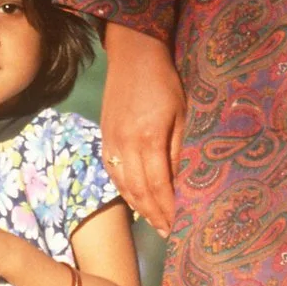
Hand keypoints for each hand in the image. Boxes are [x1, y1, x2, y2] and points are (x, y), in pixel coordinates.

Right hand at [102, 23, 184, 235]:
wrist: (133, 53)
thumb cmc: (165, 81)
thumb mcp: (181, 112)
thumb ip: (178, 149)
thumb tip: (181, 182)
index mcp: (148, 139)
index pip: (159, 186)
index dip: (169, 209)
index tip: (180, 225)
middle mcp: (126, 145)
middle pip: (140, 192)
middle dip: (155, 215)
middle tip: (169, 232)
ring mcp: (111, 142)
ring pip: (124, 185)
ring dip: (140, 208)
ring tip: (155, 222)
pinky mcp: (105, 137)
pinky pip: (113, 172)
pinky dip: (125, 191)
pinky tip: (135, 199)